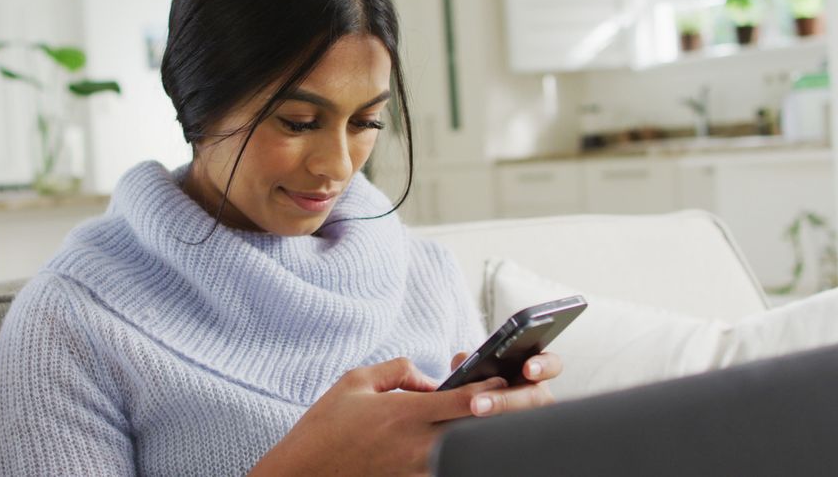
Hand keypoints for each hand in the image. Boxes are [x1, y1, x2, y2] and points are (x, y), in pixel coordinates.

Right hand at [248, 355, 556, 475]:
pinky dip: (463, 457)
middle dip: (512, 416)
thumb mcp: (355, 383)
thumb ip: (397, 370)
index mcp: (406, 414)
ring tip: (509, 423)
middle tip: (536, 402)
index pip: (466, 401)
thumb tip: (427, 375)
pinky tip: (470, 444)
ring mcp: (418, 471)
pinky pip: (447, 468)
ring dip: (487, 438)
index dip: (497, 389)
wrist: (301, 476)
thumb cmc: (324, 427)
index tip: (516, 378)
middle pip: (479, 432)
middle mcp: (418, 446)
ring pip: (467, 454)